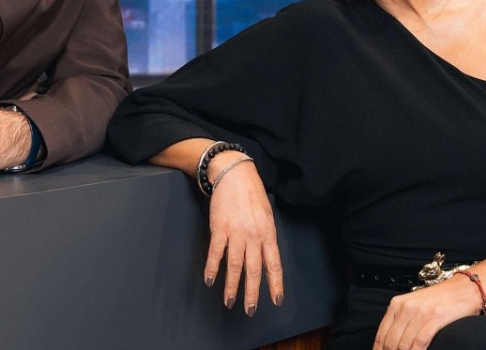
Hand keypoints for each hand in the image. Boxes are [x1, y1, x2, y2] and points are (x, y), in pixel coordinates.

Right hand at [204, 154, 283, 315]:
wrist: (234, 174)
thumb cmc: (252, 195)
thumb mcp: (266, 216)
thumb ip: (265, 238)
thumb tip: (264, 259)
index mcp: (268, 234)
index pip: (273, 264)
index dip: (275, 284)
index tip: (275, 301)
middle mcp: (253, 236)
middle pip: (253, 270)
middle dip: (252, 293)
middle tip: (249, 311)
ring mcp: (236, 232)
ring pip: (235, 265)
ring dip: (232, 286)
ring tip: (229, 302)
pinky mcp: (219, 227)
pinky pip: (215, 252)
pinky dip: (212, 268)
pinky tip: (209, 280)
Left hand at [373, 276, 479, 349]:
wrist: (463, 289)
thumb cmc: (438, 300)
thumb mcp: (412, 305)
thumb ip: (400, 320)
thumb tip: (388, 342)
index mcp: (396, 305)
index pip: (381, 334)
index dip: (379, 349)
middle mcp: (405, 308)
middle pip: (391, 342)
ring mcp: (420, 313)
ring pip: (404, 344)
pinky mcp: (435, 318)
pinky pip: (420, 342)